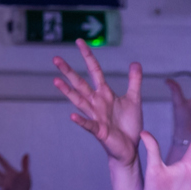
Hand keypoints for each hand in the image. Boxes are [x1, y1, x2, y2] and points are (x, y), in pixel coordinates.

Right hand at [55, 42, 144, 165]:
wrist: (130, 148)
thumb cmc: (129, 125)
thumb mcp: (134, 100)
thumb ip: (134, 81)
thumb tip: (135, 63)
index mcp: (105, 94)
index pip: (95, 71)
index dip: (88, 56)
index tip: (79, 41)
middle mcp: (97, 103)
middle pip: (80, 84)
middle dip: (69, 71)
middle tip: (55, 58)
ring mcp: (96, 116)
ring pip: (79, 101)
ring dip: (68, 91)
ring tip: (55, 81)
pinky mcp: (99, 131)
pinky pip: (88, 125)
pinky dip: (81, 121)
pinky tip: (72, 116)